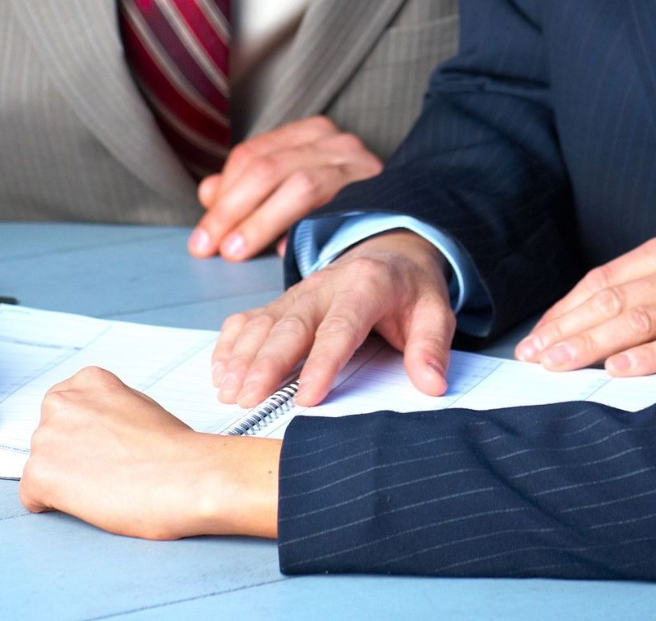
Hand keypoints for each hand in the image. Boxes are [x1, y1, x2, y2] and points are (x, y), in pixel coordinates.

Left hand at [20, 367, 277, 539]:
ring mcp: (47, 436)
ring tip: (105, 489)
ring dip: (65, 482)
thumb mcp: (140, 408)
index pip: (64, 412)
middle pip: (50, 439)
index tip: (103, 451)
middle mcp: (61, 402)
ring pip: (42, 467)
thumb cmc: (176, 451)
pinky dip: (53, 506)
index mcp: (88, 381)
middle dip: (71, 458)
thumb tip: (94, 433)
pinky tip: (88, 503)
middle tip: (107, 473)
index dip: (84, 438)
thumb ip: (108, 412)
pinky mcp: (41, 472)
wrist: (189, 476)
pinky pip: (31, 497)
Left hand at [188, 116, 382, 260]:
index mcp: (309, 134)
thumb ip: (247, 191)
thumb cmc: (338, 209)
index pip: (254, 155)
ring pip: (299, 185)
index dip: (223, 195)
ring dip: (259, 222)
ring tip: (235, 251)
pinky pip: (333, 207)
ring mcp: (359, 163)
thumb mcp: (287, 191)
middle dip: (232, 211)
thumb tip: (208, 193)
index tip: (203, 235)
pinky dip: (302, 229)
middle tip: (209, 246)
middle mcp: (336, 141)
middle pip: (270, 167)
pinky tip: (282, 252)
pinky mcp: (377, 191)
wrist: (406, 220)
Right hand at [210, 230, 453, 407]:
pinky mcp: (283, 302)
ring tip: (229, 393)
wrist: (390, 254)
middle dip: (266, 364)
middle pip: (290, 325)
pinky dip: (231, 343)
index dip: (322, 363)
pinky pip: (250, 318)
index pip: (340, 327)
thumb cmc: (410, 291)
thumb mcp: (435, 312)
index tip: (307, 399)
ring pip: (264, 323)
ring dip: (242, 357)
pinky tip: (220, 371)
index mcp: (366, 285)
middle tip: (248, 400)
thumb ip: (432, 347)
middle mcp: (326, 285)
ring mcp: (299, 292)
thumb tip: (432, 384)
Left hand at [515, 231, 655, 374]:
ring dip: (588, 345)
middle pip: (609, 301)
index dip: (565, 309)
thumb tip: (594, 316)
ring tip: (557, 365)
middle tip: (533, 356)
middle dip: (565, 330)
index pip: (602, 280)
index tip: (538, 335)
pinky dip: (647, 357)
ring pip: (634, 322)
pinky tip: (618, 370)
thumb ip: (651, 284)